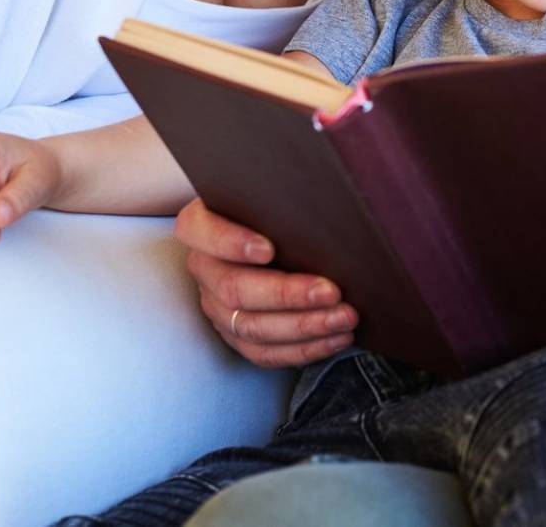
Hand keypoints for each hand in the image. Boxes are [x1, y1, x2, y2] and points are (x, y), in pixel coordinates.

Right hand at [175, 197, 359, 367]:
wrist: (275, 232)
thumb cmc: (277, 207)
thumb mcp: (272, 194)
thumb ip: (283, 195)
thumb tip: (327, 193)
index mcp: (201, 226)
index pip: (200, 232)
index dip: (232, 242)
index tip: (269, 248)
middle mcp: (204, 269)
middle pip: (235, 289)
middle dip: (287, 294)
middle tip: (332, 292)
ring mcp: (216, 307)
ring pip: (252, 327)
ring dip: (304, 326)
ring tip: (344, 318)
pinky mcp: (236, 335)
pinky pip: (265, 352)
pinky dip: (304, 349)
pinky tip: (336, 337)